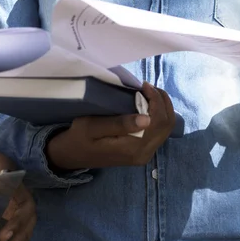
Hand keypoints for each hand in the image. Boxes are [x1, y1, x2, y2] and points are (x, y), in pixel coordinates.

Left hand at [0, 139, 35, 240]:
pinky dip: (22, 232)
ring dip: (24, 231)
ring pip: (28, 213)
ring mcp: (15, 195)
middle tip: (3, 237)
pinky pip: (23, 218)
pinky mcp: (12, 204)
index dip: (12, 198)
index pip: (15, 186)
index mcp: (6, 169)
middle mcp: (16, 183)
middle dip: (19, 222)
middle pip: (26, 203)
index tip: (4, 214)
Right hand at [46, 82, 174, 170]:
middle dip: (162, 102)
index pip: (158, 121)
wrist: (72, 155)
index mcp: (133, 147)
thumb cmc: (79, 138)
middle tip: (147, 87)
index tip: (143, 85)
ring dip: (161, 108)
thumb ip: (119, 124)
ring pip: (166, 129)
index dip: (156, 100)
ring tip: (147, 93)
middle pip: (167, 125)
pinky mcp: (143, 151)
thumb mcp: (92, 127)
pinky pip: (159, 132)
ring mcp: (145, 154)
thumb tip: (147, 118)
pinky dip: (158, 116)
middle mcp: (144, 153)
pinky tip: (145, 106)